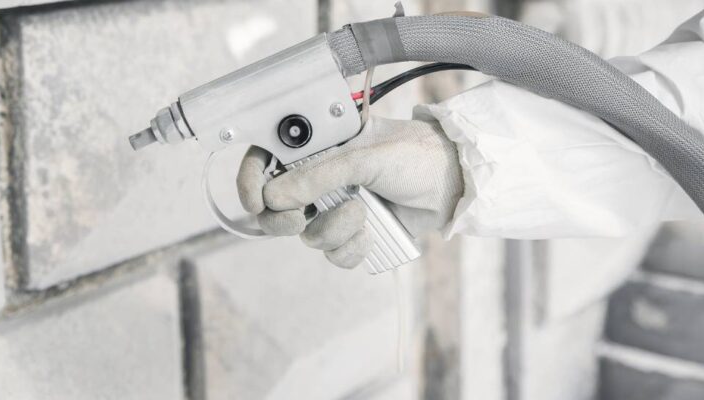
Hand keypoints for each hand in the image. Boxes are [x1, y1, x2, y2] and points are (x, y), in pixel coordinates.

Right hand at [236, 116, 463, 267]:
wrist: (453, 184)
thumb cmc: (413, 155)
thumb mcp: (364, 157)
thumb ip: (319, 176)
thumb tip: (275, 196)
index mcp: (316, 147)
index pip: (265, 161)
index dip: (250, 181)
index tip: (256, 200)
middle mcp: (319, 178)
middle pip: (275, 209)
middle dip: (285, 219)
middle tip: (301, 217)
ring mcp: (335, 207)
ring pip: (308, 236)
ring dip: (332, 230)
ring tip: (363, 213)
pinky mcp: (354, 233)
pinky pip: (334, 254)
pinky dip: (351, 249)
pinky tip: (372, 233)